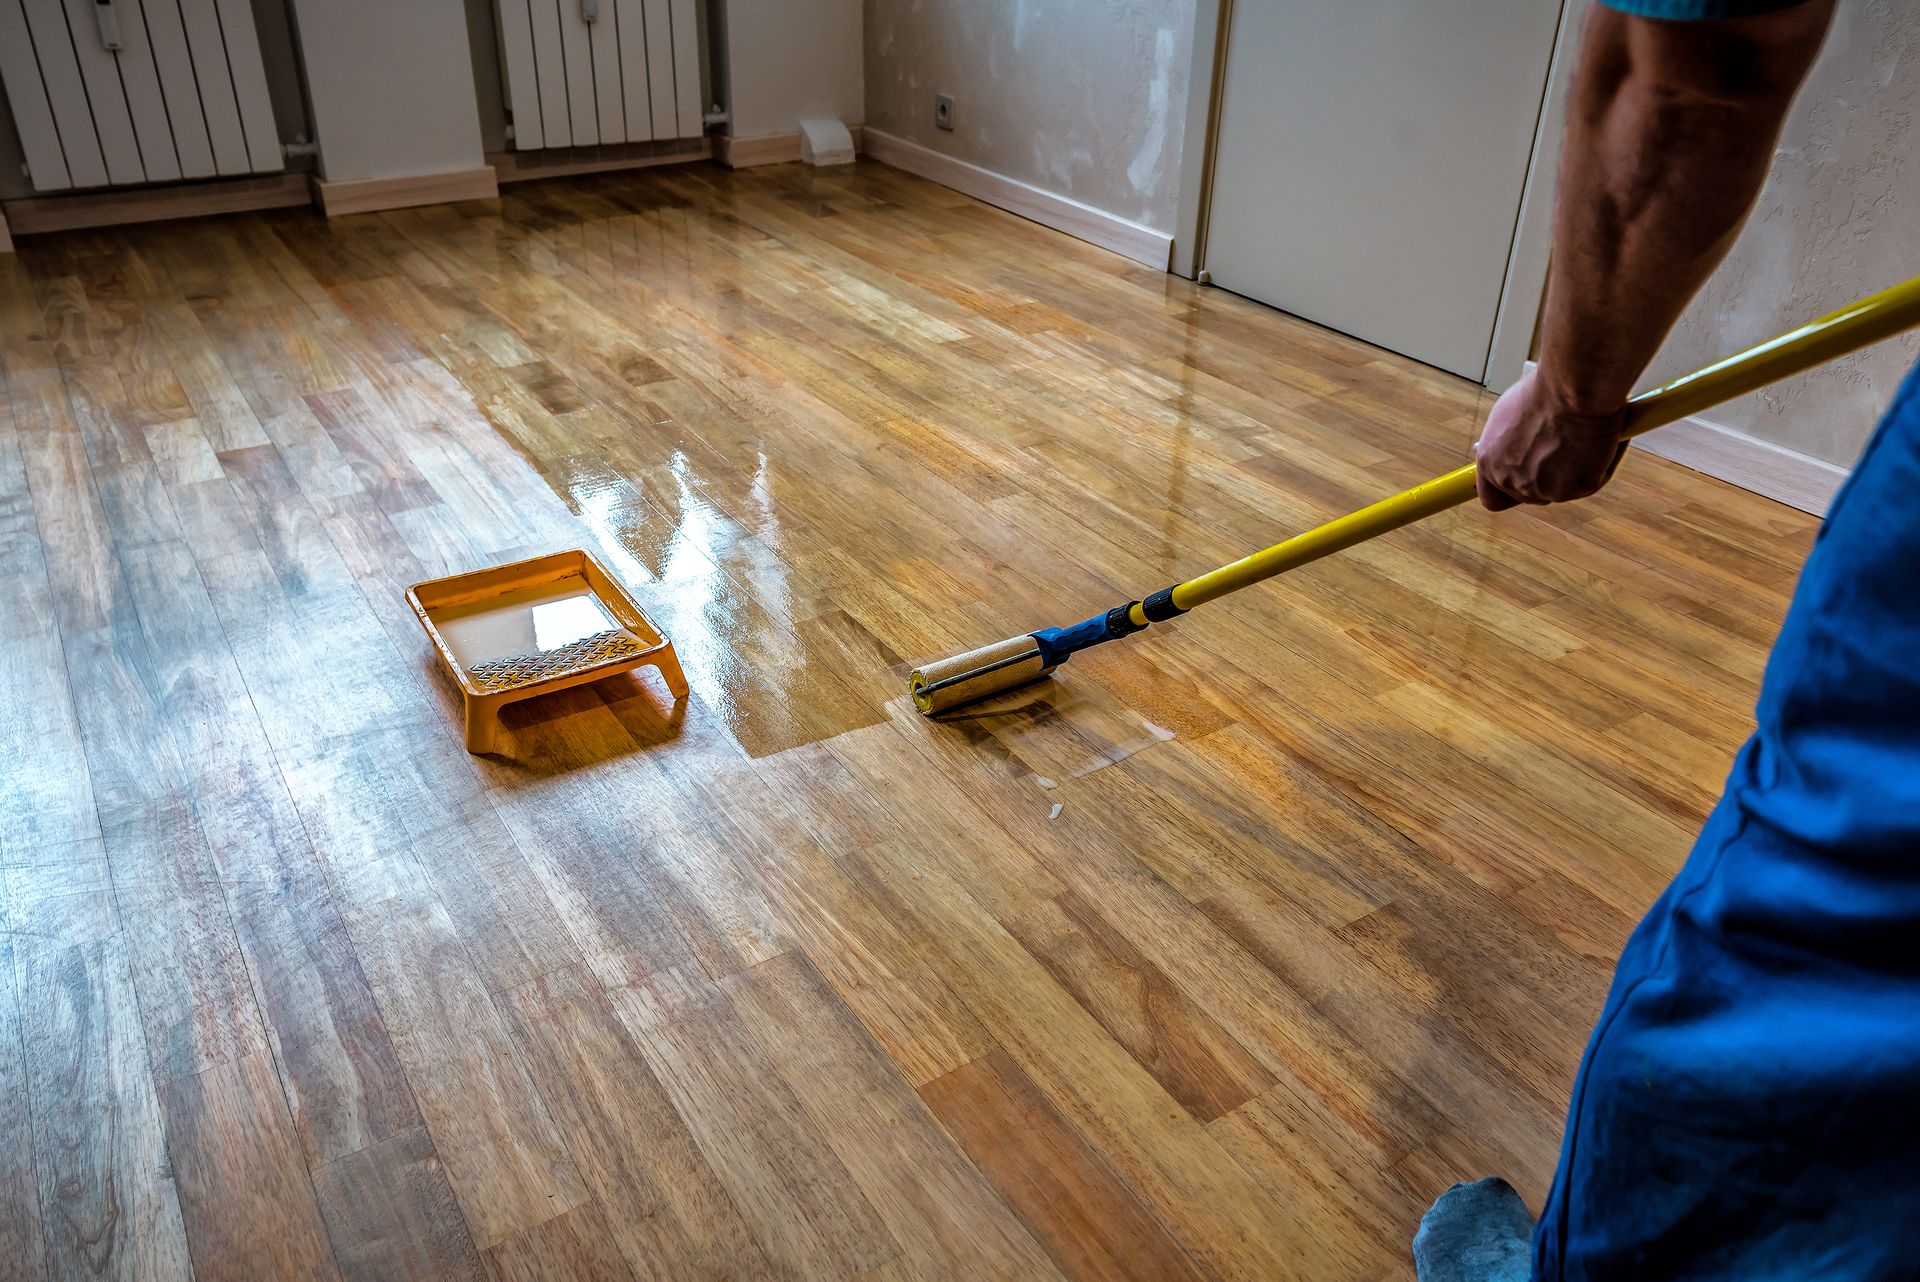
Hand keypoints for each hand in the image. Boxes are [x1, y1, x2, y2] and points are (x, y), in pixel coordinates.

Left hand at [1472, 372, 1629, 511]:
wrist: (1573, 388)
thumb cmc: (1544, 392)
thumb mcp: (1508, 415)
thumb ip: (1504, 441)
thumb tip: (1505, 445)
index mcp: (1490, 463)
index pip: (1493, 498)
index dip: (1510, 492)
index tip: (1524, 480)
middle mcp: (1512, 481)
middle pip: (1531, 496)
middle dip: (1547, 478)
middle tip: (1563, 452)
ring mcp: (1544, 489)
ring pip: (1562, 490)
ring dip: (1573, 470)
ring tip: (1580, 437)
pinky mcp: (1576, 490)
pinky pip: (1592, 482)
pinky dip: (1599, 464)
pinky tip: (1599, 439)